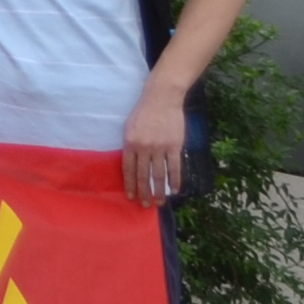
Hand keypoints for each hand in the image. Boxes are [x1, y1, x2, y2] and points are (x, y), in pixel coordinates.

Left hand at [119, 86, 189, 207]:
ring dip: (159, 191)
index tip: (131, 196)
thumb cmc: (144, 112)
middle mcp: (144, 148)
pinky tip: (175, 190)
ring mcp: (160, 148)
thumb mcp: (129, 127)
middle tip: (145, 205)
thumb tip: (131, 165)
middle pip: (143, 175)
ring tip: (160, 202)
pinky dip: (175, 181)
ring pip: (159, 175)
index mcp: (130, 143)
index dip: (130, 184)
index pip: (128, 169)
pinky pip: (175, 168)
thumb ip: (130, 146)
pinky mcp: (175, 146)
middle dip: (144, 192)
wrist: (162, 98)